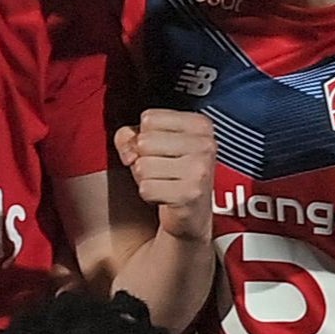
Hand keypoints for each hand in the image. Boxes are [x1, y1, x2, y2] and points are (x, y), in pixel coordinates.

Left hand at [118, 108, 217, 243]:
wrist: (191, 214)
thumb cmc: (172, 175)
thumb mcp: (151, 145)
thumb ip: (129, 135)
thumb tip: (129, 152)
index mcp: (200, 124)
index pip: (149, 118)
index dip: (145, 136)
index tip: (160, 150)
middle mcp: (205, 144)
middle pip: (144, 141)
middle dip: (144, 159)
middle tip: (163, 170)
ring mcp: (200, 170)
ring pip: (143, 166)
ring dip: (146, 179)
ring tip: (164, 182)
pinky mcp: (190, 195)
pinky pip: (146, 189)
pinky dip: (149, 195)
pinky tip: (165, 196)